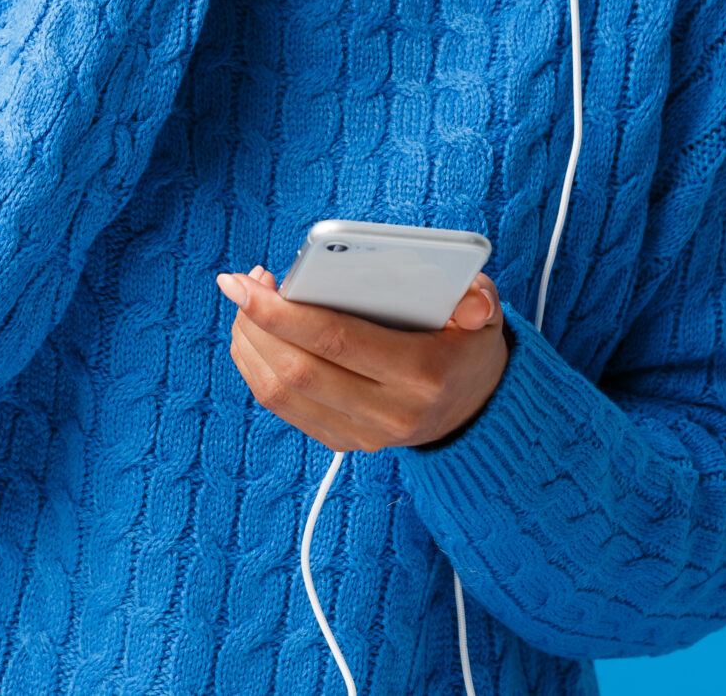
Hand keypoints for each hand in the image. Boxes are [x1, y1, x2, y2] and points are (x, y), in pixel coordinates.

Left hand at [218, 265, 508, 452]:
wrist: (474, 409)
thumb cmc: (467, 345)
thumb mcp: (485, 316)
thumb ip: (480, 300)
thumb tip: (473, 300)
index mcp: (421, 374)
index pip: (336, 341)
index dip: (282, 312)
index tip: (246, 282)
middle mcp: (388, 413)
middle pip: (297, 370)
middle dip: (256, 323)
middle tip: (240, 284)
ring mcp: (363, 434)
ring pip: (281, 393)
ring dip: (250, 344)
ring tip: (246, 304)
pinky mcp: (343, 441)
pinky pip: (284, 408)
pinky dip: (257, 368)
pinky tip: (255, 333)